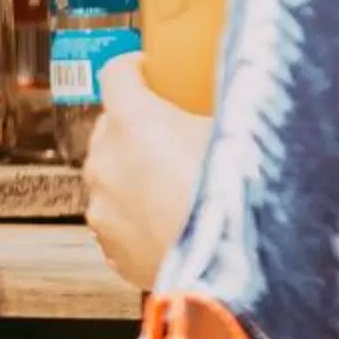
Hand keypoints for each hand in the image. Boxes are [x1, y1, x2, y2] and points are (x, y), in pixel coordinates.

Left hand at [80, 55, 213, 289]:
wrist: (227, 270)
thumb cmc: (234, 196)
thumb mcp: (236, 137)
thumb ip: (218, 115)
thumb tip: (235, 104)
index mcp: (133, 119)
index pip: (115, 73)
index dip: (133, 68)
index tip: (148, 71)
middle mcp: (105, 157)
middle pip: (110, 128)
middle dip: (135, 128)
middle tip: (171, 136)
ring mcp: (101, 203)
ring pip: (110, 176)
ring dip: (133, 176)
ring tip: (173, 188)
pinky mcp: (106, 244)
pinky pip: (116, 218)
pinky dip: (133, 216)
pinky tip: (167, 224)